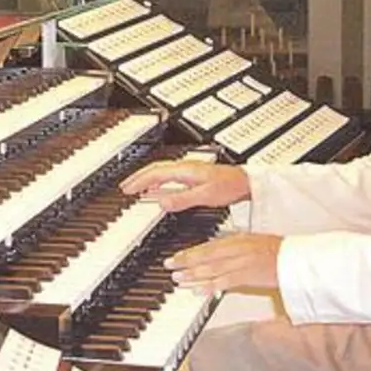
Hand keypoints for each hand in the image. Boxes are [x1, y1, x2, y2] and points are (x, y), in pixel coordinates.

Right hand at [119, 161, 249, 212]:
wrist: (245, 183)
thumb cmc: (230, 186)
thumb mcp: (204, 196)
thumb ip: (181, 199)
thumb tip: (160, 201)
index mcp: (185, 170)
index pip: (155, 173)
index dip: (138, 180)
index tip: (126, 189)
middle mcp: (185, 168)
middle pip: (155, 170)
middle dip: (138, 178)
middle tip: (125, 188)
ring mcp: (189, 172)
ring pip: (161, 172)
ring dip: (147, 180)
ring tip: (135, 188)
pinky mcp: (193, 177)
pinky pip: (169, 177)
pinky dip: (158, 183)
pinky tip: (157, 191)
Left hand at [167, 234, 282, 293]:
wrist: (296, 259)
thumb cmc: (280, 251)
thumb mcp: (255, 241)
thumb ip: (236, 246)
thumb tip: (220, 252)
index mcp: (239, 240)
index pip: (208, 246)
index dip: (190, 253)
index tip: (176, 257)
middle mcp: (237, 250)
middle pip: (206, 257)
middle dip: (185, 263)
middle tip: (170, 267)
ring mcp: (242, 264)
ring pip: (212, 270)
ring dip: (193, 276)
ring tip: (179, 280)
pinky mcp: (248, 277)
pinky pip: (225, 282)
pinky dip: (211, 287)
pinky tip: (199, 291)